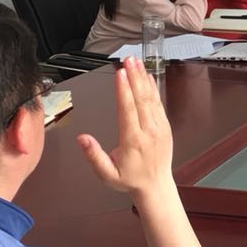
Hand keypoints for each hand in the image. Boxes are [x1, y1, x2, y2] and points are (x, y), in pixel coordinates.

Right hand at [76, 56, 175, 199]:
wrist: (155, 186)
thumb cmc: (130, 180)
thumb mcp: (106, 174)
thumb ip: (94, 156)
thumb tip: (82, 139)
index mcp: (133, 141)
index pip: (128, 111)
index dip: (124, 91)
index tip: (120, 74)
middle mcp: (148, 132)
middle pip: (141, 99)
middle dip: (133, 77)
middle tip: (128, 60)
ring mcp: (159, 128)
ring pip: (151, 98)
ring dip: (143, 78)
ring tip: (136, 62)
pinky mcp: (165, 126)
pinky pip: (158, 103)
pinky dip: (153, 88)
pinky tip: (147, 77)